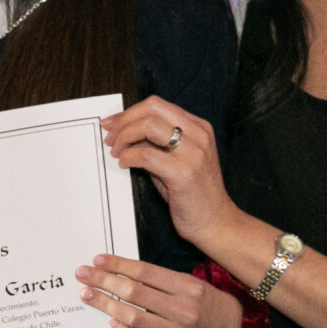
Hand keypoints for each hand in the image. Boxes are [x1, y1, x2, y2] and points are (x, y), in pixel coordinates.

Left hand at [76, 254, 243, 327]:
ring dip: (106, 306)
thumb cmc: (201, 300)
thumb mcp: (186, 281)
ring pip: (134, 318)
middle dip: (105, 282)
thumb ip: (157, 278)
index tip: (97, 260)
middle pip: (135, 293)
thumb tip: (118, 270)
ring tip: (88, 295)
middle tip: (83, 275)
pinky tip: (112, 324)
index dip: (118, 265)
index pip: (145, 272)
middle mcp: (183, 310)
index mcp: (186, 287)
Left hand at [100, 97, 243, 251]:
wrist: (216, 222)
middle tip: (110, 137)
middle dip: (124, 121)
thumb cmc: (193, 193)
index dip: (129, 112)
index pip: (157, 105)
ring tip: (117, 152)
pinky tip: (125, 164)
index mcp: (198, 128)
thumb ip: (157, 143)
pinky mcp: (184, 173)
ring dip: (124, 137)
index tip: (112, 123)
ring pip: (148, 126)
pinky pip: (146, 155)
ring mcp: (193, 153)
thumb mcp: (178, 160)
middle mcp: (198, 135)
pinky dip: (129, 157)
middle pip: (152, 109)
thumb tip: (125, 132)